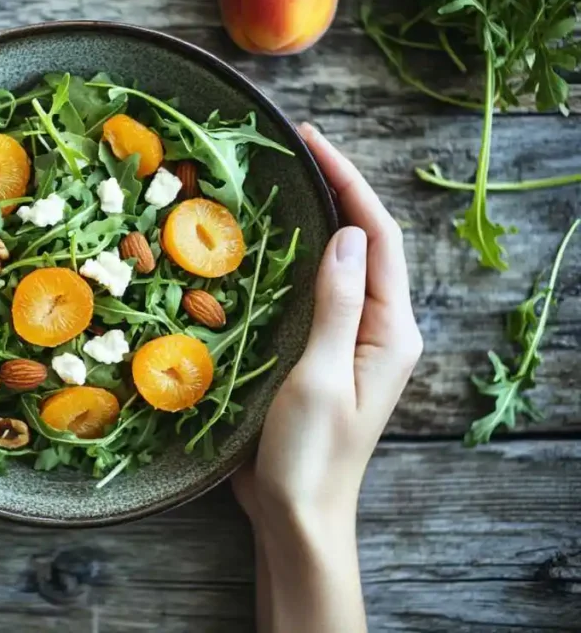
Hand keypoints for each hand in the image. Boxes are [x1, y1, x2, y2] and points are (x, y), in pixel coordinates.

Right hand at [233, 123, 422, 632]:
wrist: (297, 513)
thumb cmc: (309, 454)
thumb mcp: (320, 376)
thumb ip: (338, 305)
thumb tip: (347, 233)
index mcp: (392, 330)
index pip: (377, 237)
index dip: (349, 184)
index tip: (312, 142)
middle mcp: (379, 329)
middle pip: (364, 243)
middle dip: (335, 191)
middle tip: (292, 149)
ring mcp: (350, 341)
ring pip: (338, 265)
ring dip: (315, 221)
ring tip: (279, 181)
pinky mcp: (321, 353)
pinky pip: (314, 292)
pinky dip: (294, 260)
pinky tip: (265, 246)